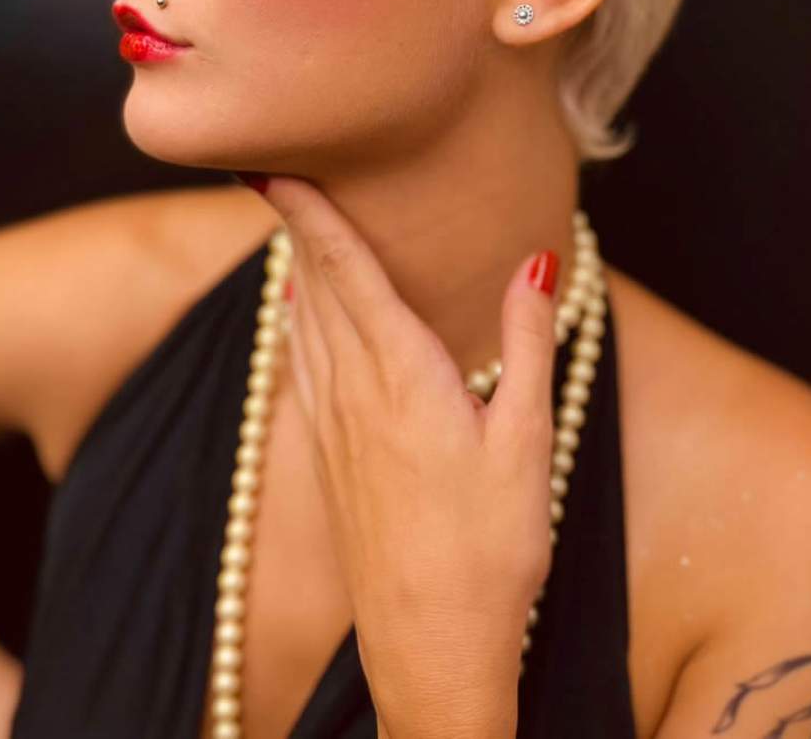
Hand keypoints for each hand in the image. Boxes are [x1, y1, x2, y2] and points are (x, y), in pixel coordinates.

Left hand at [258, 174, 559, 738]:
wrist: (428, 645)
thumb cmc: (488, 546)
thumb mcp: (526, 439)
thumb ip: (526, 342)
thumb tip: (537, 261)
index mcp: (400, 372)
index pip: (347, 267)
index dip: (309, 210)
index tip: (273, 164)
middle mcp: (352, 388)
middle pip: (314, 283)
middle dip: (294, 223)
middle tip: (274, 170)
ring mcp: (332, 424)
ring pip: (302, 321)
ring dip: (294, 267)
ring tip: (288, 225)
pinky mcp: (329, 455)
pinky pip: (303, 362)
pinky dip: (296, 318)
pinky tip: (297, 314)